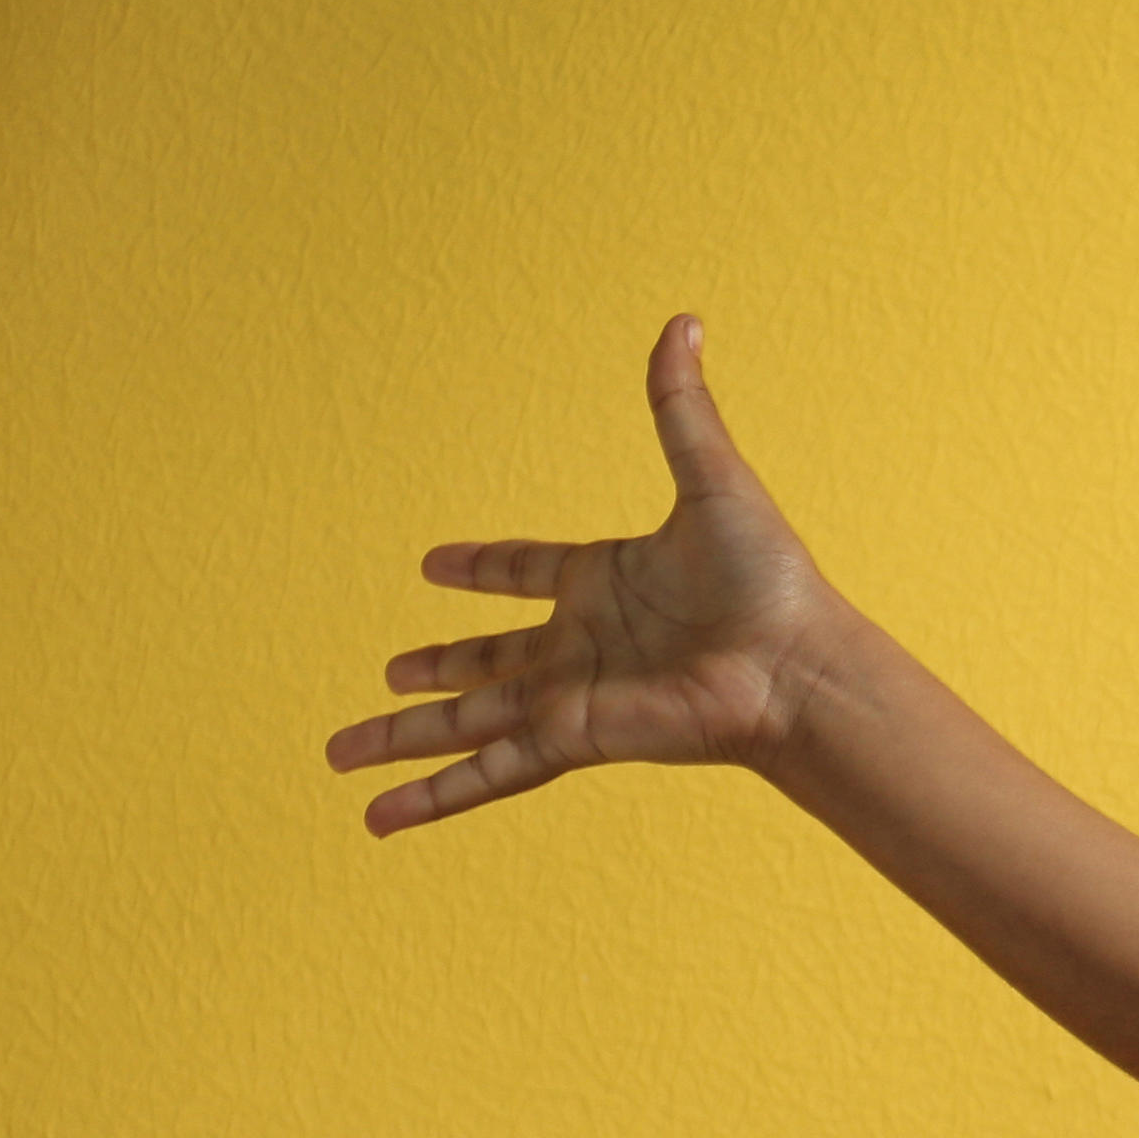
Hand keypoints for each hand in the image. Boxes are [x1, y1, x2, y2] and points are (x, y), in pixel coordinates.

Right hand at [326, 314, 840, 833]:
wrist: (799, 663)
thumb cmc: (773, 582)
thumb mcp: (713, 480)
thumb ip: (680, 407)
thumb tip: (684, 320)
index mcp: (606, 582)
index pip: (529, 572)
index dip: (486, 568)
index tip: (437, 566)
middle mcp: (582, 644)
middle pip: (485, 662)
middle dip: (432, 673)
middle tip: (385, 679)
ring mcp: (573, 696)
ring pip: (468, 723)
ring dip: (404, 741)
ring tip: (339, 753)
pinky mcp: (572, 738)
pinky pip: (490, 772)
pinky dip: (436, 797)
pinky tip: (383, 818)